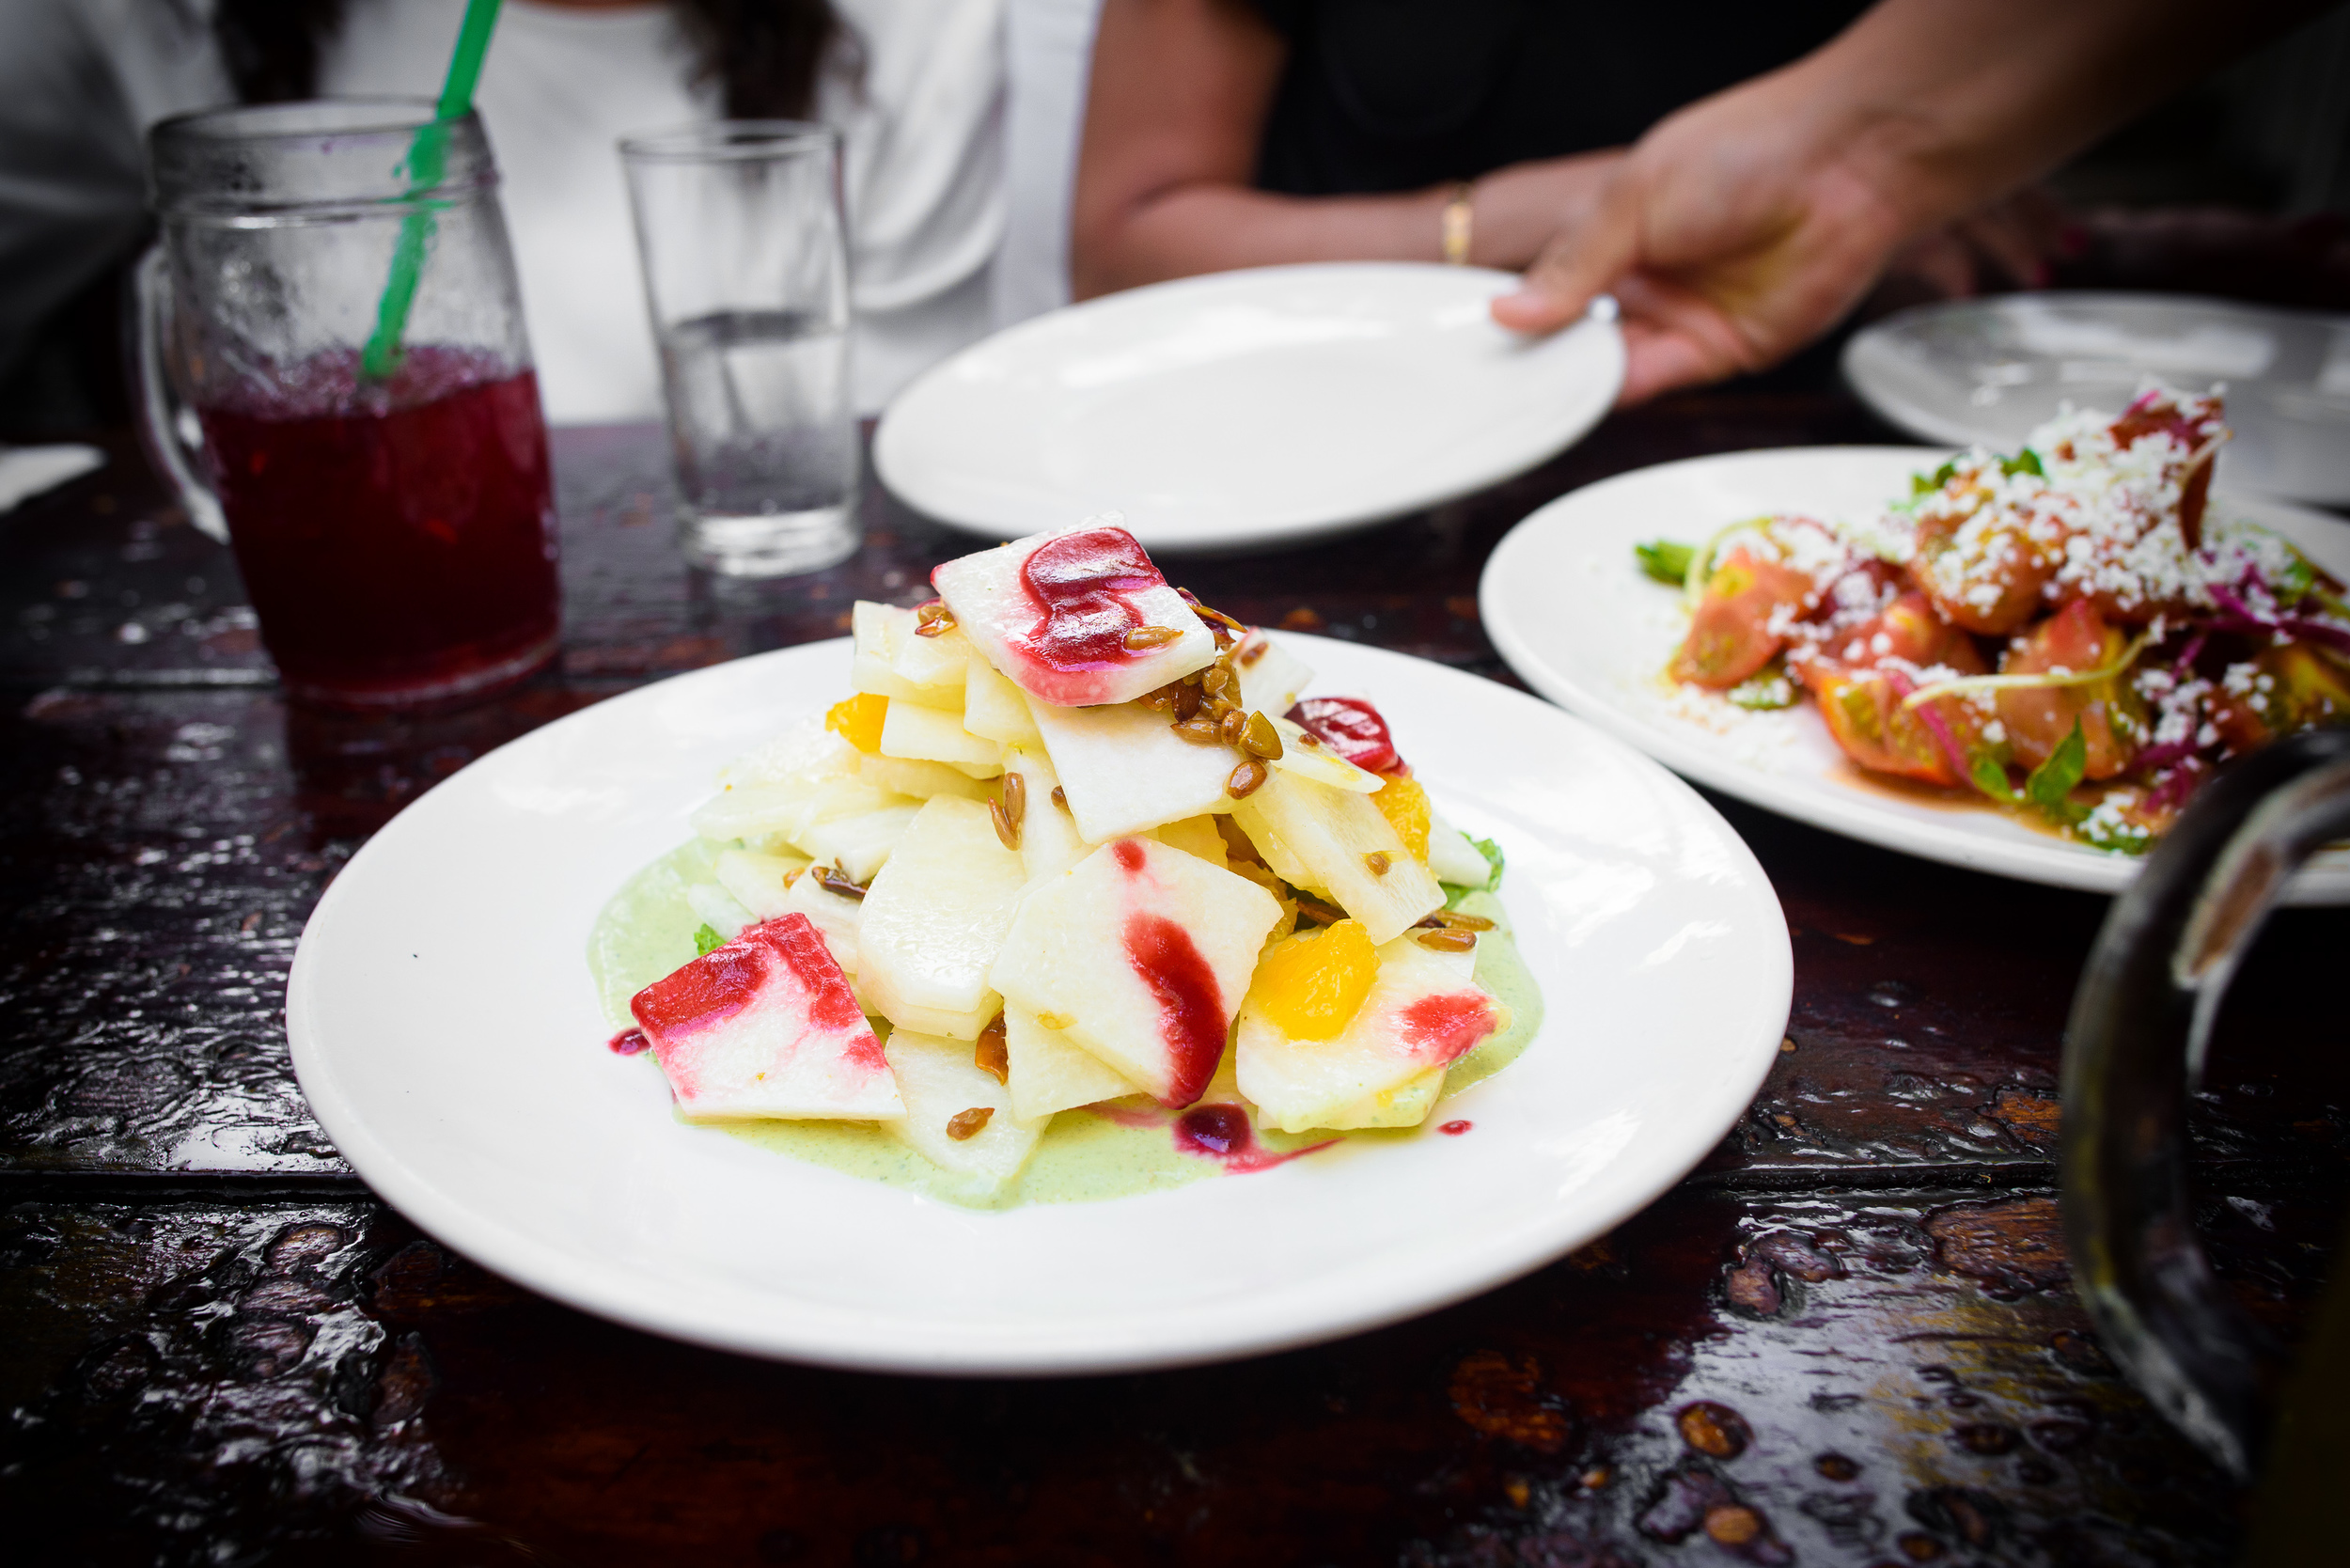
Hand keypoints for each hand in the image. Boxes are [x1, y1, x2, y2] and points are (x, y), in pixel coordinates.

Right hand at [1487, 0, 2320, 403]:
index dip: (1511, 315)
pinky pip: (1651, 384)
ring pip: (1604, 368)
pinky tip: (1572, 397)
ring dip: (1565, 383)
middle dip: (1531, 360)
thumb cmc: (1746, 150)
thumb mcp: (1633, 198)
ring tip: (1517, 397)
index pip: (1547, 286)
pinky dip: (1609, 396)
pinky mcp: (1717, 353)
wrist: (1848, 166)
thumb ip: (1572, 264)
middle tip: (1482, 386)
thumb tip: (1510, 311)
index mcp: (1615, 232)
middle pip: (1571, 336)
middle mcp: (1644, 280)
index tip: (1468, 345)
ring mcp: (1679, 319)